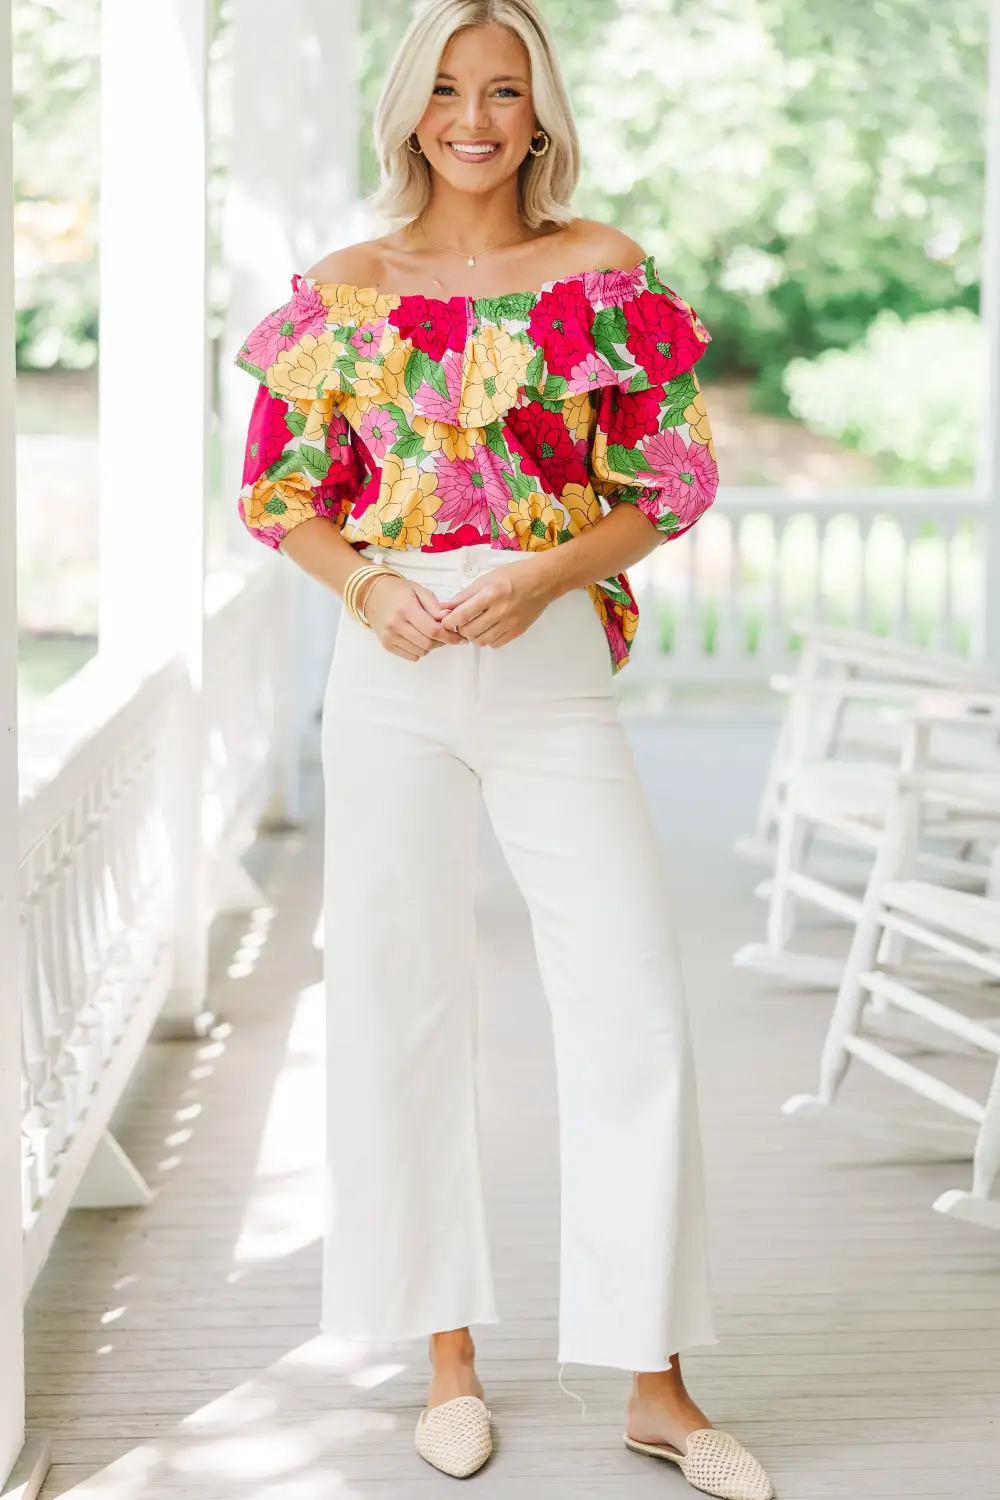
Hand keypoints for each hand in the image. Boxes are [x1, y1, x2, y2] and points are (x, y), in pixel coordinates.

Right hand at [361, 574, 459, 660]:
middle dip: (442, 641)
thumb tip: (449, 620)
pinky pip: (411, 656)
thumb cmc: (398, 590)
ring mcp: (389, 636)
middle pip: (428, 644)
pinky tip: (417, 637)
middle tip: (445, 633)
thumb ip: (435, 606)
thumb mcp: (419, 590)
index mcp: (406, 608)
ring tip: (428, 632)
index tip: (460, 638)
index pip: (433, 630)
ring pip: (421, 652)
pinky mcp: (386, 644)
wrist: (372, 593)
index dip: (450, 637)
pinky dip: (419, 650)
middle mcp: (395, 624)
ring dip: (430, 646)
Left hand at [442, 560, 556, 647]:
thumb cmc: (514, 575)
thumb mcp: (487, 579)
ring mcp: (510, 623)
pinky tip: (489, 629)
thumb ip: (465, 594)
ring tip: (475, 626)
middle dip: (460, 629)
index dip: (449, 621)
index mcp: (490, 594)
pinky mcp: (517, 631)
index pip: (462, 615)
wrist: (542, 581)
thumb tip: (446, 606)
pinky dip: (488, 639)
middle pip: (469, 631)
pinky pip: (496, 644)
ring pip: (481, 641)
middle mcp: (500, 611)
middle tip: (461, 622)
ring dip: (473, 636)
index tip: (446, 621)